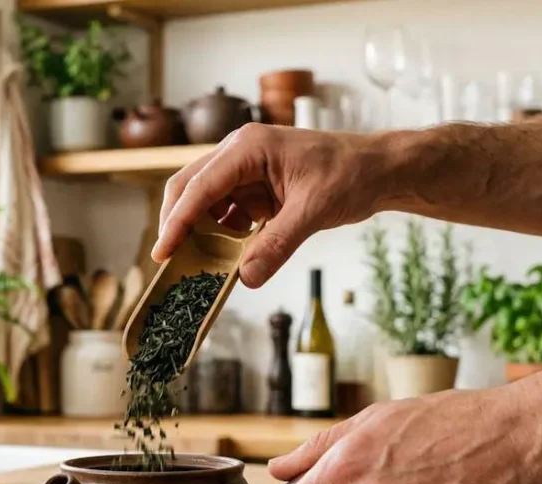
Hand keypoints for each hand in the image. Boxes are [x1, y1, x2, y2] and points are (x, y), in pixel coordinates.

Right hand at [154, 124, 388, 287]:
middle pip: (190, 187)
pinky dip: (223, 234)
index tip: (163, 252)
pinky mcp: (255, 187)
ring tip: (200, 263)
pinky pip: (227, 211)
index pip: (200, 186)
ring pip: (205, 201)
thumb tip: (247, 277)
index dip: (177, 221)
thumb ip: (278, 244)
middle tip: (170, 261)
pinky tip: (231, 253)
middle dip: (177, 224)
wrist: (378, 170)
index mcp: (248, 147)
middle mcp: (239, 153)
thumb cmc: (351, 174)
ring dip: (200, 231)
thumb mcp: (314, 211)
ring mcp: (245, 169)